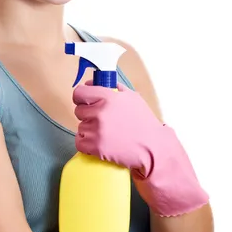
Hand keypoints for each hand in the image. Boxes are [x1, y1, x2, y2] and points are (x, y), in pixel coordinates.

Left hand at [73, 82, 208, 216]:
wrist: (153, 148)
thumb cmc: (144, 123)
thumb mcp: (132, 98)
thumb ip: (113, 88)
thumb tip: (93, 83)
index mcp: (108, 97)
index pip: (79, 93)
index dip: (81, 98)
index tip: (85, 102)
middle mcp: (100, 111)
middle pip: (79, 111)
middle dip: (88, 116)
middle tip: (102, 121)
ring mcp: (96, 130)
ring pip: (80, 127)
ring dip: (89, 131)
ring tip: (106, 134)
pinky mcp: (95, 146)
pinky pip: (80, 142)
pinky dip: (86, 144)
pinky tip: (99, 143)